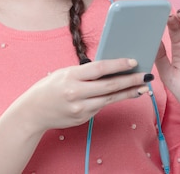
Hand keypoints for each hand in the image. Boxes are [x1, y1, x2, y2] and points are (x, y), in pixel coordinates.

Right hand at [9, 58, 149, 134]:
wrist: (32, 112)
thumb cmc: (50, 87)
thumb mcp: (65, 73)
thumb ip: (85, 72)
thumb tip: (111, 66)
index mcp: (71, 77)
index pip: (99, 69)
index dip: (118, 65)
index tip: (133, 61)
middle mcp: (76, 93)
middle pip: (109, 86)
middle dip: (131, 80)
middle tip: (147, 76)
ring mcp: (80, 108)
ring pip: (110, 98)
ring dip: (129, 92)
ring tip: (143, 87)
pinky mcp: (83, 117)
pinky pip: (102, 106)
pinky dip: (116, 99)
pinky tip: (128, 94)